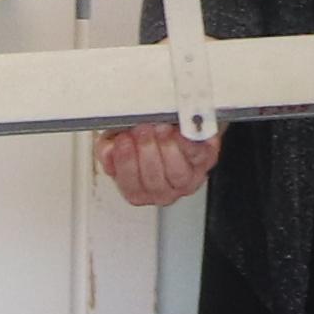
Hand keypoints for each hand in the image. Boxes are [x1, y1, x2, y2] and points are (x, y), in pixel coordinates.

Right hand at [96, 124, 217, 208]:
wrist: (173, 122)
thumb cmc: (144, 136)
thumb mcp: (117, 142)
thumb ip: (108, 150)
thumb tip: (107, 150)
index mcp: (139, 191)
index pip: (131, 187)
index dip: (125, 164)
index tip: (120, 142)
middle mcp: (164, 191)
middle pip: (154, 181)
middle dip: (145, 152)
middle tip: (140, 131)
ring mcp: (187, 179)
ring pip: (177, 172)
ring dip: (166, 148)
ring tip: (158, 128)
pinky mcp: (206, 161)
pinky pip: (198, 155)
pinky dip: (187, 142)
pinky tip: (178, 131)